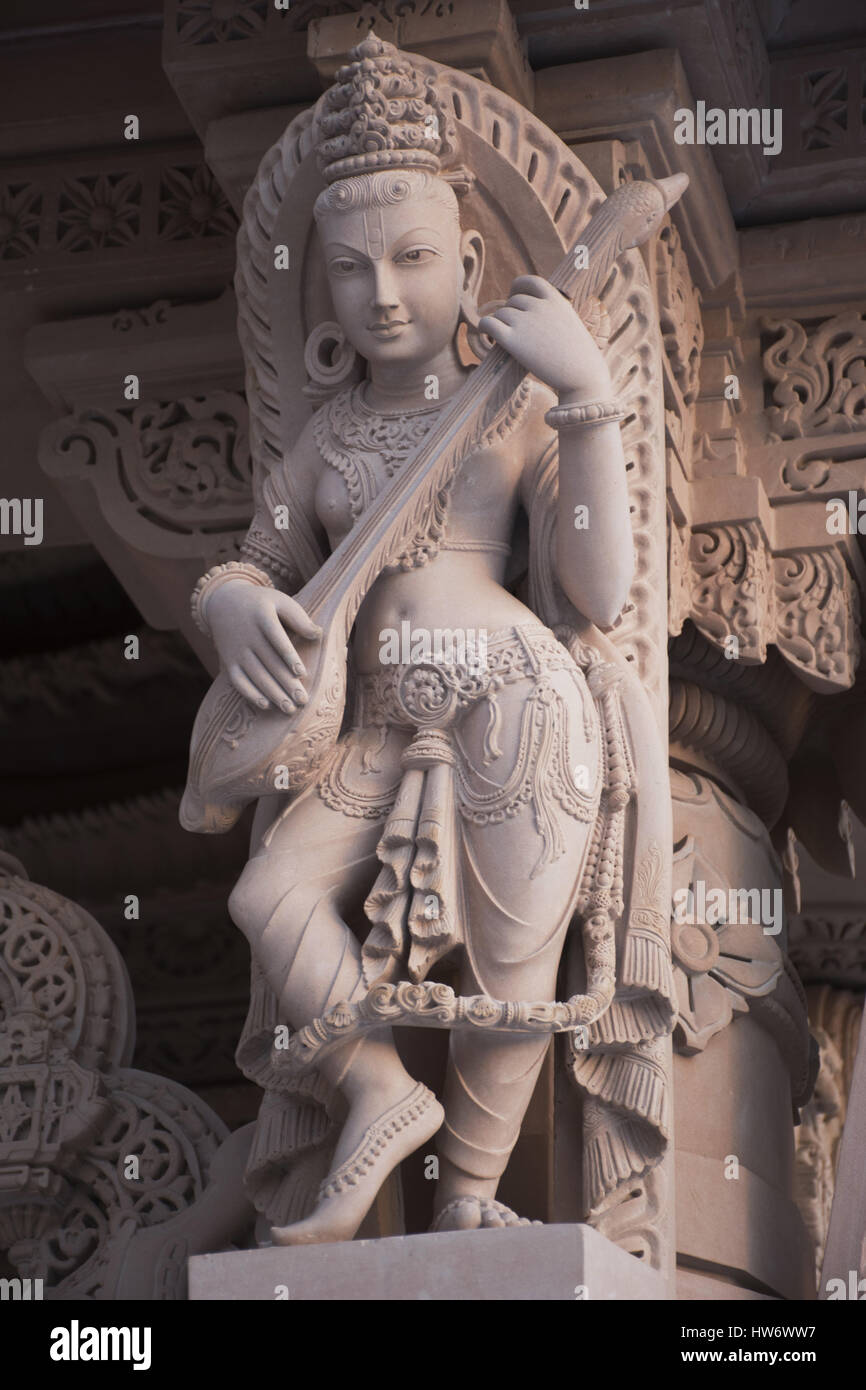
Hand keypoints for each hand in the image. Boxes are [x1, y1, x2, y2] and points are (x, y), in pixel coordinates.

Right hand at [206, 579, 320, 713]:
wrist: (223, 603)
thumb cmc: (261, 604)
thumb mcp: (280, 601)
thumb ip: (299, 618)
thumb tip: (318, 634)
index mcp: (262, 617)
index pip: (276, 639)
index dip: (288, 657)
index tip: (301, 673)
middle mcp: (247, 635)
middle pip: (268, 663)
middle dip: (286, 683)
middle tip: (303, 700)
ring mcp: (236, 650)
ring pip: (255, 675)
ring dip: (272, 693)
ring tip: (290, 708)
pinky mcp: (228, 661)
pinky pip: (238, 681)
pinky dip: (250, 694)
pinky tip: (266, 705)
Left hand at [479, 275, 611, 400]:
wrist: (583, 375)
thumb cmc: (578, 356)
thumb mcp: (569, 324)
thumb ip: (552, 313)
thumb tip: (531, 312)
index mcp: (555, 299)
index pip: (530, 281)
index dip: (518, 288)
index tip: (515, 298)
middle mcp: (539, 306)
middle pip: (513, 301)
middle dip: (512, 314)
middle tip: (514, 331)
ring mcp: (525, 322)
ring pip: (501, 314)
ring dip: (501, 325)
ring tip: (506, 340)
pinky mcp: (513, 341)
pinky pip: (489, 323)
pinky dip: (484, 326)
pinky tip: (487, 334)